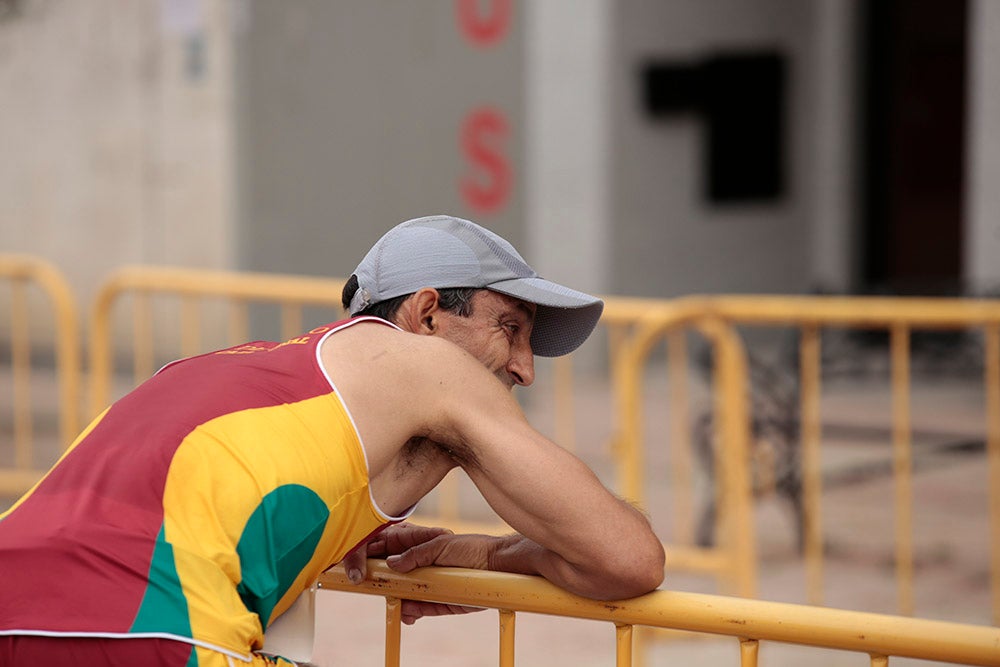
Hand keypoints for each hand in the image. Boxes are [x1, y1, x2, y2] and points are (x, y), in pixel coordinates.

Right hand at [338, 523, 486, 623]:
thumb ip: (416, 553)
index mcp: (419, 542)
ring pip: (401, 592)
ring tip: (393, 603)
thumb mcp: (442, 546)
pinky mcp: (438, 600)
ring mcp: (427, 582)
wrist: (499, 568)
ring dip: (395, 598)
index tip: (359, 562)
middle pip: (390, 571)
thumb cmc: (473, 549)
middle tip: (368, 584)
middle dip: (378, 578)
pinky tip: (407, 613)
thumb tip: (392, 563)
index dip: (371, 552)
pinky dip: (411, 611)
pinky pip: (418, 607)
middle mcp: (420, 562)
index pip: (387, 545)